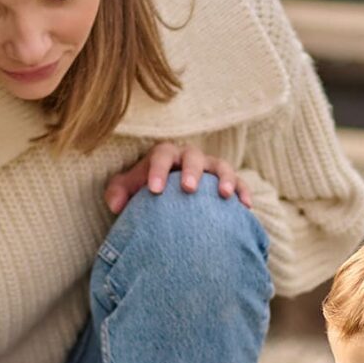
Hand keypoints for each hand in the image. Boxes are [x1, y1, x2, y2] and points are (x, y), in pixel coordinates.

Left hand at [105, 141, 254, 214]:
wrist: (169, 195)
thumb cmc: (146, 190)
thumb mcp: (128, 189)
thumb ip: (118, 192)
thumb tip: (117, 205)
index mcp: (165, 155)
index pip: (161, 155)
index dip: (157, 170)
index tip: (154, 191)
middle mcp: (189, 157)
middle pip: (193, 157)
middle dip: (192, 171)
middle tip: (188, 189)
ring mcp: (211, 168)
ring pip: (222, 166)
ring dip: (224, 178)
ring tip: (224, 196)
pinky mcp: (227, 181)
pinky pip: (239, 183)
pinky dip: (243, 192)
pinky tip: (246, 207)